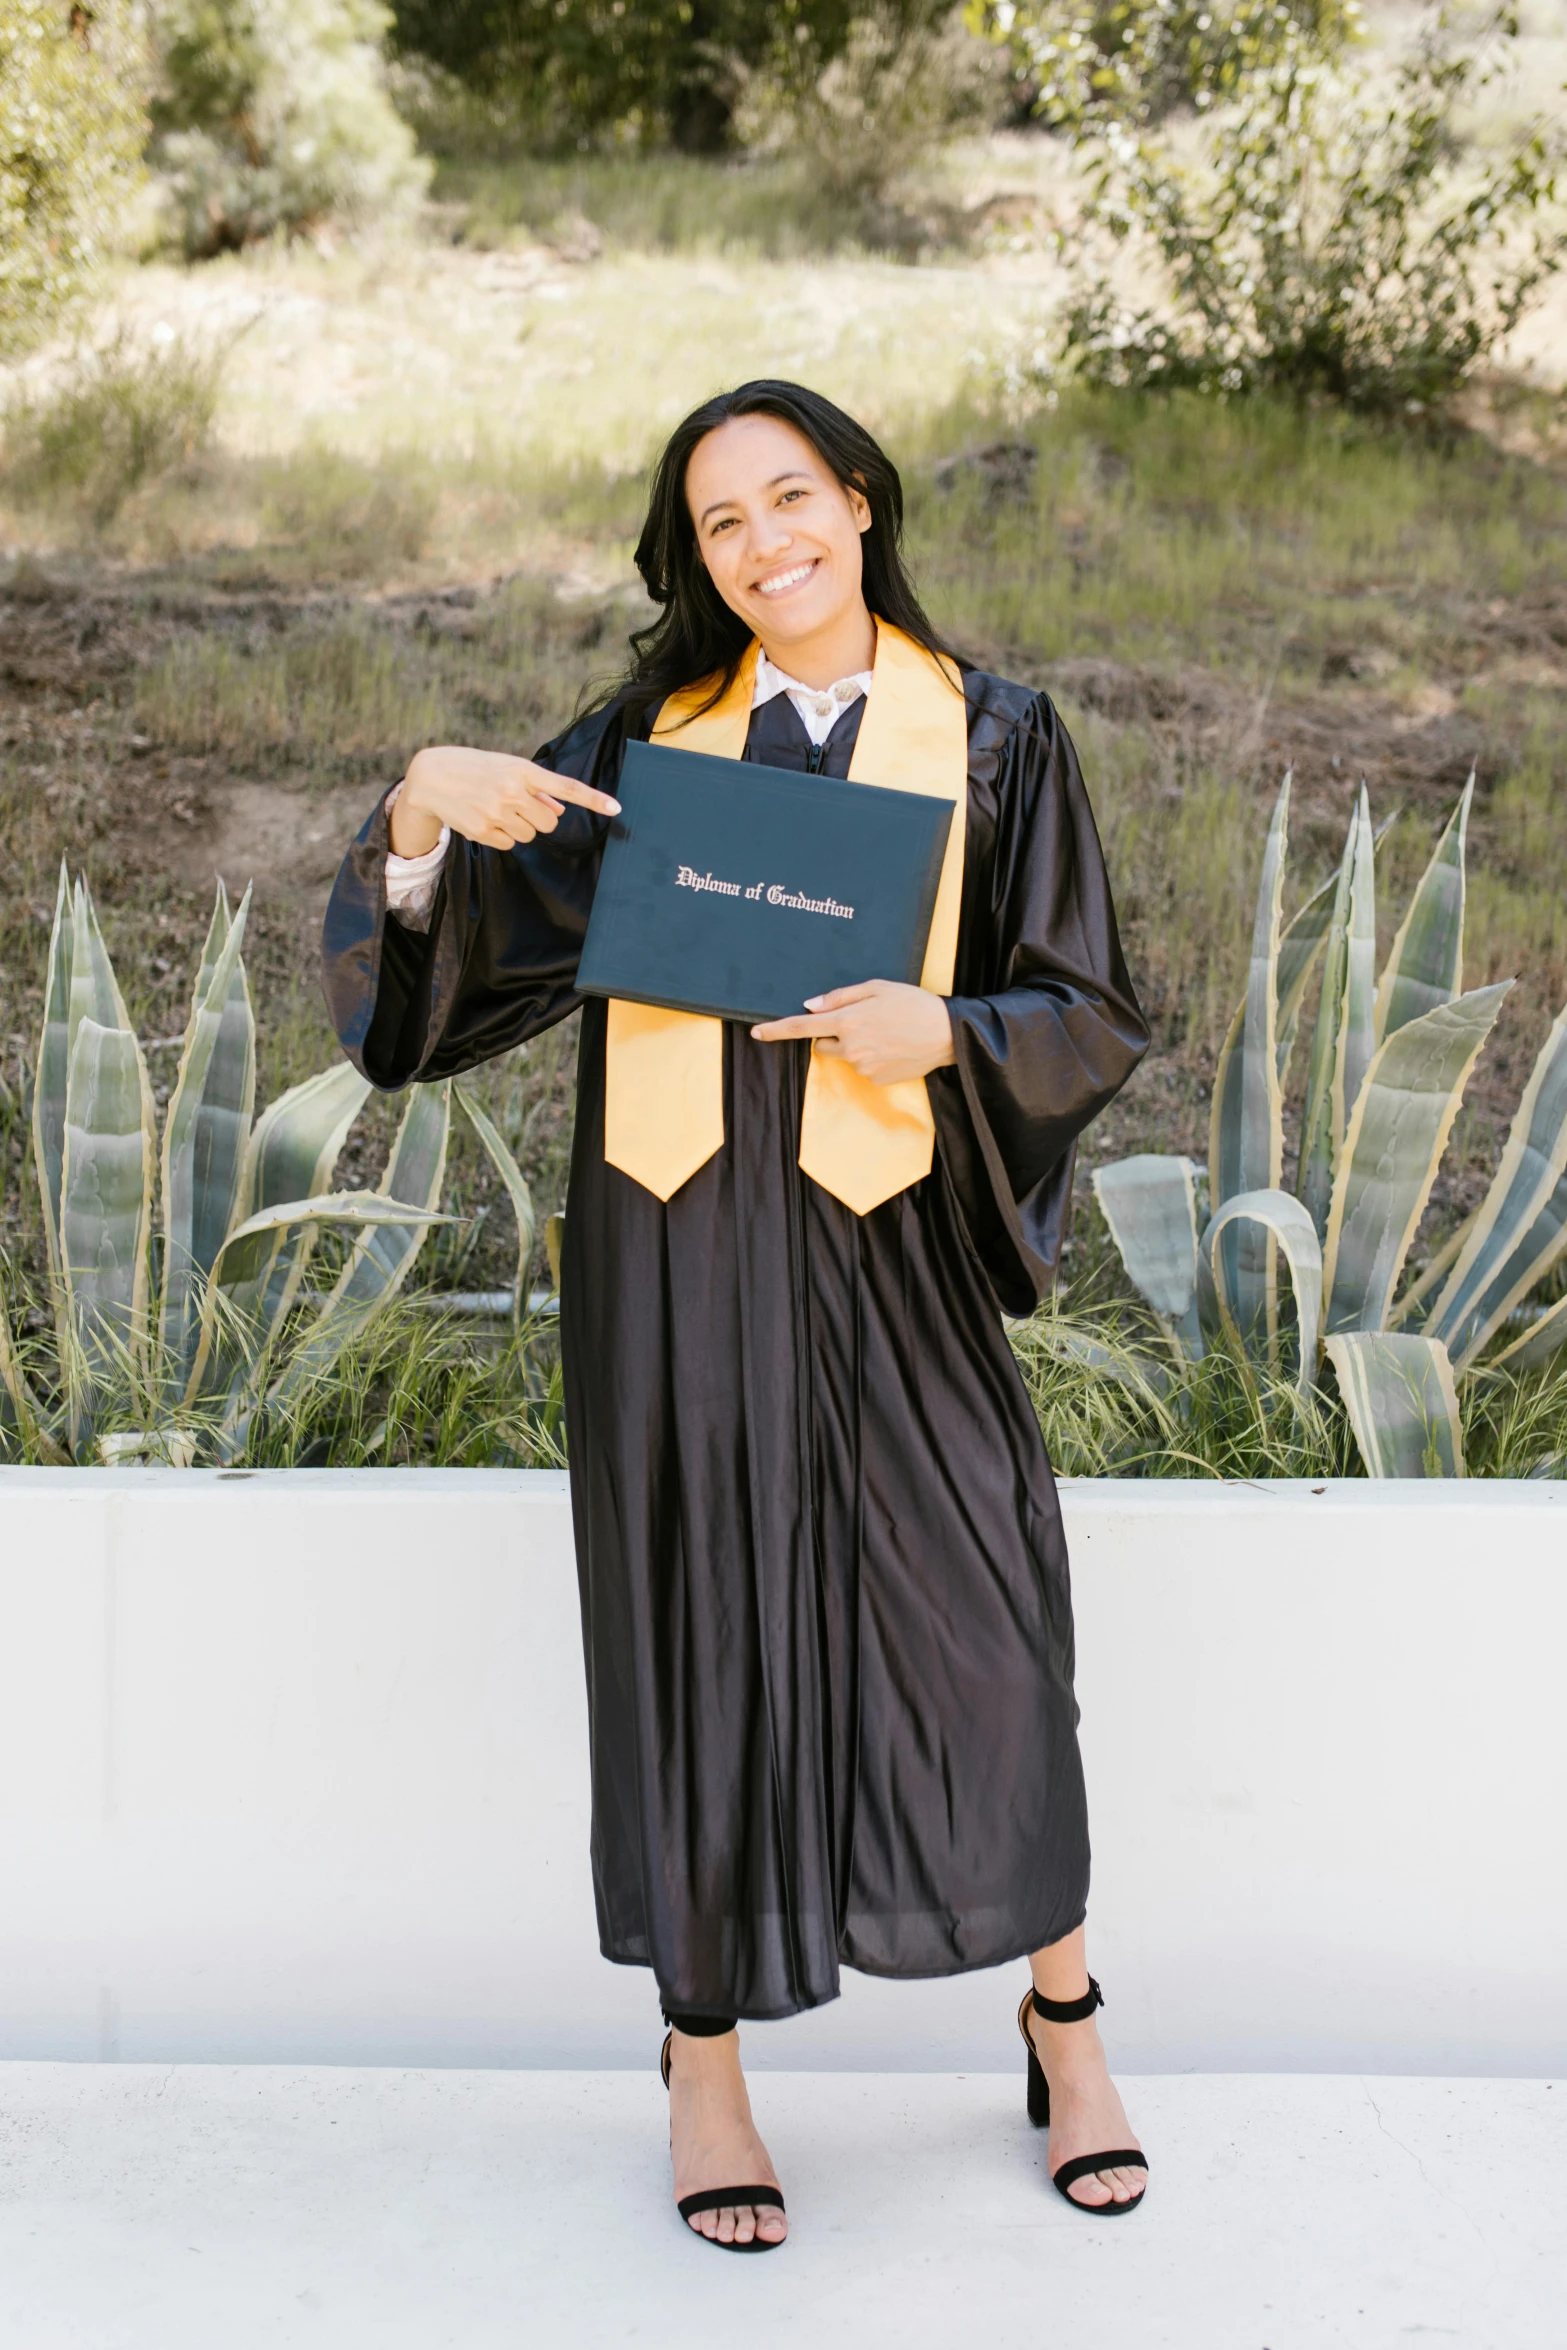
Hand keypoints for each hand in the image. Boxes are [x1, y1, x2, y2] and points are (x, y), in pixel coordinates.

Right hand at [389, 745, 619, 856]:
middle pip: (550, 821)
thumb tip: (560, 810)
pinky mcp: (484, 831)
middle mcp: (512, 791)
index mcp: (522, 770)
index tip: (617, 809)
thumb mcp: (506, 768)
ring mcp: (498, 812)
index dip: (593, 799)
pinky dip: (502, 836)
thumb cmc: (476, 769)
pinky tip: (484, 819)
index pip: (566, 786)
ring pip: (531, 835)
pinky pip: (510, 844)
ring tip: (496, 809)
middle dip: (539, 818)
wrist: (432, 777)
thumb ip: (536, 788)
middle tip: (518, 806)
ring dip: (520, 827)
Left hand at [751, 979, 955, 1085]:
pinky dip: (872, 1058)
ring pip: (845, 1056)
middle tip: (861, 1021)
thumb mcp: (876, 988)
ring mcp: (863, 1067)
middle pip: (822, 1045)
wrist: (948, 1033)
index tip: (756, 1032)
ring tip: (885, 1033)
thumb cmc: (913, 1003)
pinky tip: (893, 1047)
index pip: (801, 1028)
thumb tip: (811, 1006)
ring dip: (854, 1046)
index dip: (776, 1030)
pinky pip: (863, 1068)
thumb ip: (840, 997)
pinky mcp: (876, 1080)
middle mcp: (851, 1048)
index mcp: (847, 1021)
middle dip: (832, 1035)